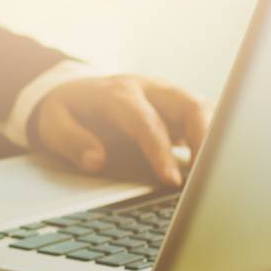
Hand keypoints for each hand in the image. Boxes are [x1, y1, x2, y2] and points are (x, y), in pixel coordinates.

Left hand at [32, 75, 207, 187]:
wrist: (76, 90)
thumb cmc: (68, 110)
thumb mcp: (53, 123)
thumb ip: (71, 141)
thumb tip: (95, 161)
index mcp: (118, 94)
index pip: (146, 122)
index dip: (160, 152)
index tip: (172, 180)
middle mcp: (149, 89)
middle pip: (189, 105)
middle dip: (205, 137)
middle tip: (209, 175)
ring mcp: (167, 96)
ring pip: (203, 108)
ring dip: (215, 138)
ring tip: (217, 174)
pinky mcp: (177, 106)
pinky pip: (204, 117)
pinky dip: (214, 137)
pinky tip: (215, 164)